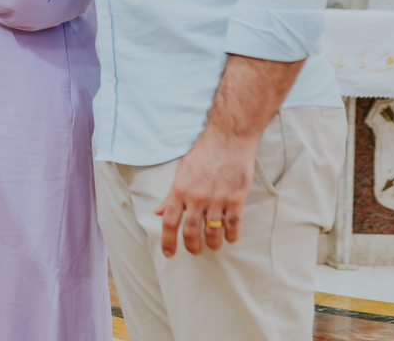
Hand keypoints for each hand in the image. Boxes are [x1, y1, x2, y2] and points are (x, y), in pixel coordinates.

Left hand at [155, 129, 256, 256]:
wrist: (228, 139)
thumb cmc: (203, 154)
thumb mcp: (181, 172)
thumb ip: (170, 195)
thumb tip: (157, 211)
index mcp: (180, 190)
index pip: (169, 221)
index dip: (167, 241)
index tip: (169, 253)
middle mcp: (196, 197)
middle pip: (190, 231)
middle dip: (191, 247)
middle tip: (195, 252)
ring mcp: (217, 199)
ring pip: (212, 232)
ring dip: (213, 244)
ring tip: (213, 246)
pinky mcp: (236, 199)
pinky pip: (233, 225)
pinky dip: (231, 236)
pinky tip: (230, 239)